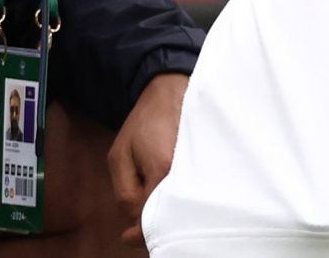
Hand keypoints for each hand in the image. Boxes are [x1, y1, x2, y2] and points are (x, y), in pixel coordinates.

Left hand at [108, 72, 187, 246]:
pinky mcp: (208, 165)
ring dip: (170, 213)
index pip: (150, 217)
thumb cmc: (144, 122)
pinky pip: (193, 193)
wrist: (173, 90)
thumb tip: (134, 223)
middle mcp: (187, 172)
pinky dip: (181, 201)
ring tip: (156, 210)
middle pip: (172, 216)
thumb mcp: (119, 157)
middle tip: (140, 230)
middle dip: (156, 225)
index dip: (137, 231)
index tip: (127, 237)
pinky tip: (172, 198)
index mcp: (162, 170)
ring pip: (184, 206)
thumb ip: (125, 192)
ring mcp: (202, 169)